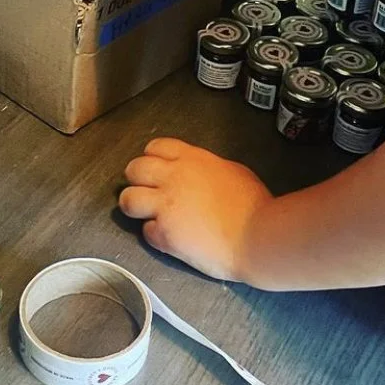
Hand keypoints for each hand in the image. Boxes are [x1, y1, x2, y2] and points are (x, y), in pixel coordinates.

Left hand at [118, 138, 271, 282]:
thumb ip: (208, 168)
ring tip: (147, 215)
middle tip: (147, 192)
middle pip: (134, 169)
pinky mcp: (164, 233)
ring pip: (127, 200)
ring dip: (135, 207)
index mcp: (191, 159)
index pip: (155, 147)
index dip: (152, 158)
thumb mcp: (233, 170)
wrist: (257, 236)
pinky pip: (145, 232)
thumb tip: (199, 175)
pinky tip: (168, 237)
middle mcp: (173, 178)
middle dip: (137, 180)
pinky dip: (154, 235)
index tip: (157, 169)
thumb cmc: (254, 206)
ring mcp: (165, 206)